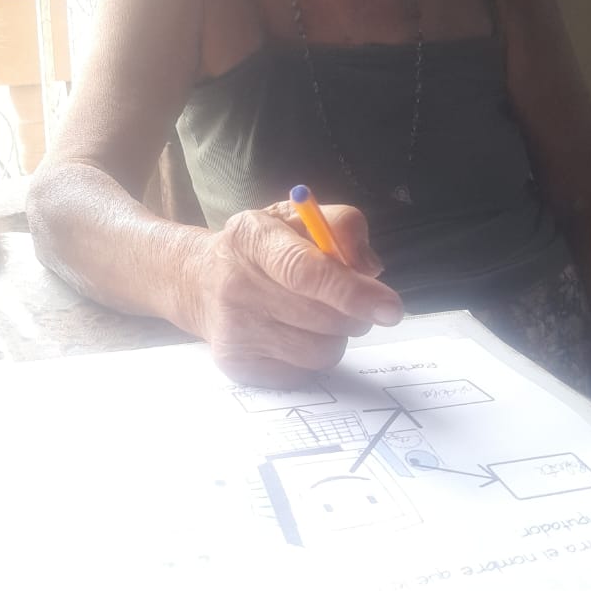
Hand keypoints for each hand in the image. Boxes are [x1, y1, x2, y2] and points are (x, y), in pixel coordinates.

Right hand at [190, 202, 403, 388]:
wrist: (201, 282)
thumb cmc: (264, 248)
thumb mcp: (299, 217)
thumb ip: (344, 227)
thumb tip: (371, 269)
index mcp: (252, 237)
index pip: (304, 270)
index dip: (352, 291)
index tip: (390, 307)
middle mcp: (235, 284)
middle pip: (321, 317)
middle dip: (353, 314)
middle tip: (353, 303)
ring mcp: (233, 330)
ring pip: (319, 352)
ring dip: (335, 336)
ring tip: (317, 317)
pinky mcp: (237, 365)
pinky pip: (303, 373)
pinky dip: (311, 357)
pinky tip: (293, 334)